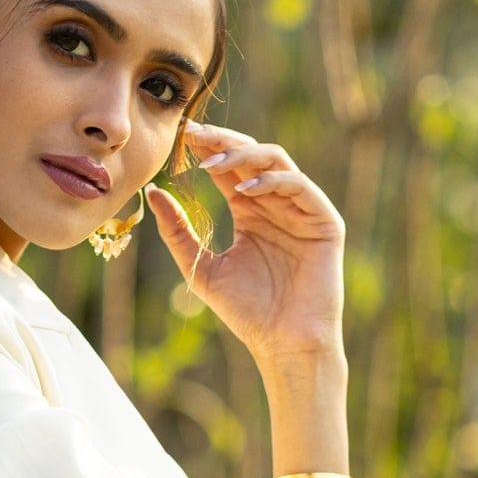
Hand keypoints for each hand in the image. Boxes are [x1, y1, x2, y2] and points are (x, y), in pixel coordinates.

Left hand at [145, 120, 346, 367]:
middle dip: (223, 141)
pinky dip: (272, 181)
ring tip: (213, 163)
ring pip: (276, 161)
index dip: (207, 148)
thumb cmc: (247, 312)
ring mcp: (302, 209)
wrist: (284, 344)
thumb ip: (178, 232)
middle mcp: (275, 204)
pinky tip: (245, 189)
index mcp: (250, 211)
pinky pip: (300, 186)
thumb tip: (153, 193)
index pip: (228, 167)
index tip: (180, 137)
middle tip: (193, 134)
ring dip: (244, 155)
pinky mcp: (324, 221)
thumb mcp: (201, 268)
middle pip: (250, 154)